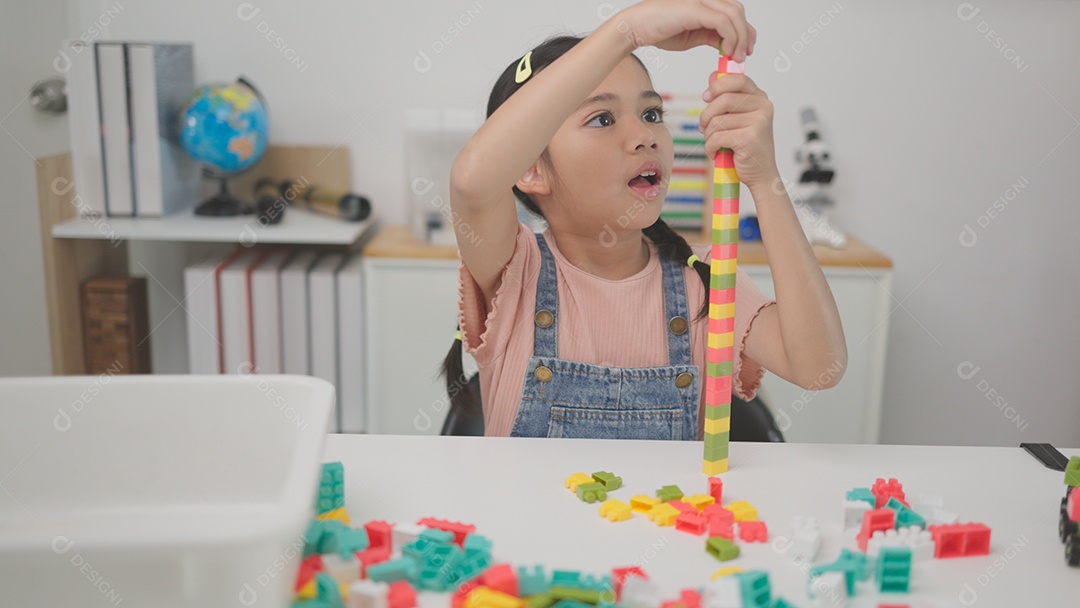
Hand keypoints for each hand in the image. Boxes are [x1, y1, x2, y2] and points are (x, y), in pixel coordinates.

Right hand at [616, 0, 756, 60]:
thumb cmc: (658, 30)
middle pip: (737, 10)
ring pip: (734, 14)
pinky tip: (726, 51)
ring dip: (739, 37)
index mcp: (705, 2)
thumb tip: (726, 44)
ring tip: (735, 56)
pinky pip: (722, 21)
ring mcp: (701, 0)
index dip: (744, 30)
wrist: (636, 28)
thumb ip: (710, 36)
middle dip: (746, 33)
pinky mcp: (695, 8)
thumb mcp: (693, 36)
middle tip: (744, 54)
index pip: (734, 11)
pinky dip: (730, 37)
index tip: (745, 49)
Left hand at [699, 73, 778, 189]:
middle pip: (723, 100)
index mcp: (761, 99)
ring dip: (708, 135)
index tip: (706, 97)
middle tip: (704, 128)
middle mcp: (763, 107)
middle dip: (706, 115)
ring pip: (717, 120)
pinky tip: (716, 152)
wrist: (761, 174)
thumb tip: (713, 75)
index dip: (718, 86)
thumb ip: (727, 97)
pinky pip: (717, 137)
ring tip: (714, 143)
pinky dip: (710, 147)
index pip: (738, 79)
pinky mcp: (750, 138)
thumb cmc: (747, 147)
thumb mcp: (737, 119)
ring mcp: (759, 122)